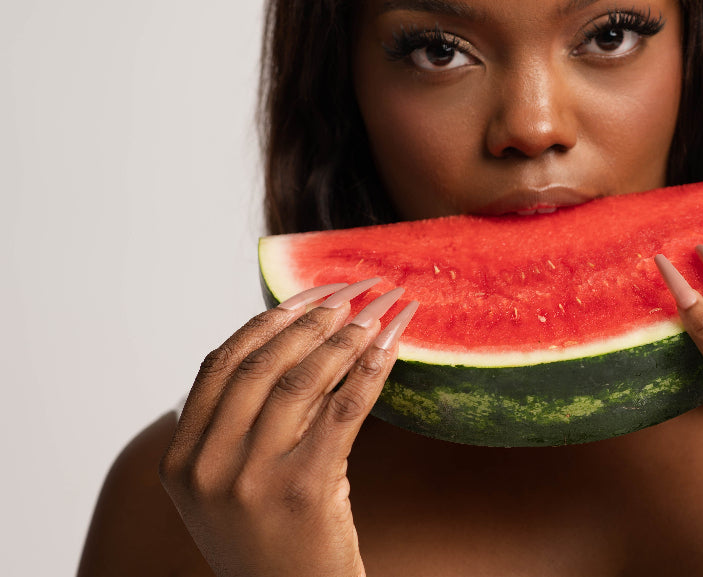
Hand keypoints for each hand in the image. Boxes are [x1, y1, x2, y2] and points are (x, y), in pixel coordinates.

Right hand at [160, 279, 417, 576]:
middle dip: (312, 318)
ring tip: (375, 310)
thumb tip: (281, 341)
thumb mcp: (225, 487)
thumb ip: (232, 426)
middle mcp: (209, 467)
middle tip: (351, 292)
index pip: (219, 366)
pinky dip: (370, 368)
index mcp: (181, 460)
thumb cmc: (268, 540)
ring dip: (344, 336)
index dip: (266, 322)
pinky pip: (343, 409)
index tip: (305, 295)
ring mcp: (253, 479)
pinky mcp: (305, 489)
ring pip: (302, 381)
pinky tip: (391, 342)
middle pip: (262, 365)